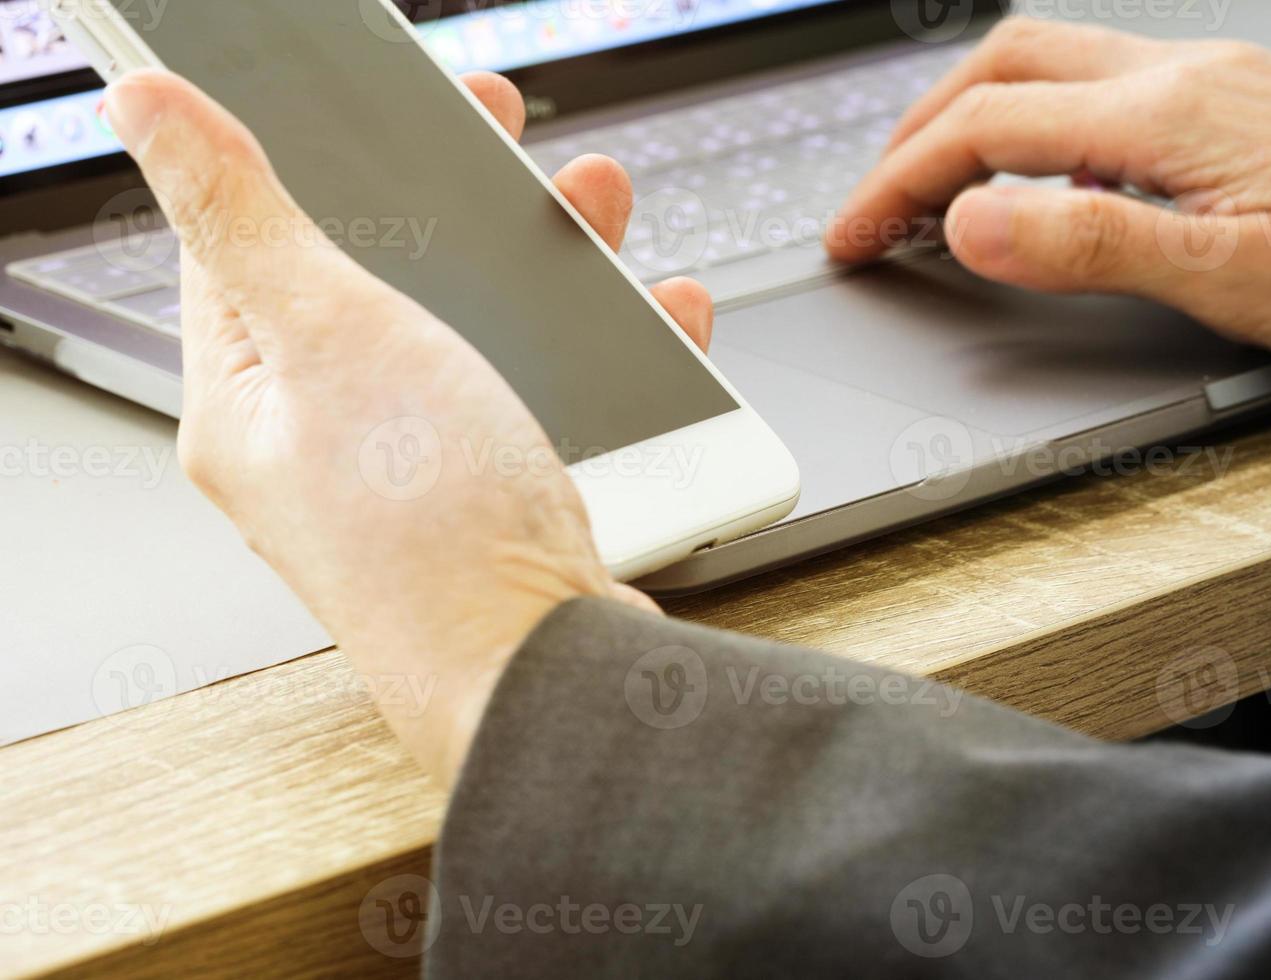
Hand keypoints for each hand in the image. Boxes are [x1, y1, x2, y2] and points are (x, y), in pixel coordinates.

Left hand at [104, 68, 713, 786]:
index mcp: (250, 402)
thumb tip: (149, 112)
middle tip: (494, 142)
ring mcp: (417, 476)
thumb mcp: (330, 337)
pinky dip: (591, 353)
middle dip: (444, 205)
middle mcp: (325, 444)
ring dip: (534, 268)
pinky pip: (539, 398)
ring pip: (471, 334)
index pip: (240, 253)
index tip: (363, 111)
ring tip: (591, 211)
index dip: (299, 167)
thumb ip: (244, 217)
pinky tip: (643, 323)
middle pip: (375, 284)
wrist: (548, 678)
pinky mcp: (498, 499)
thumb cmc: (433, 540)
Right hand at [826, 18, 1270, 376]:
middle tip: (872, 202)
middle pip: (1005, 66)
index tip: (851, 236)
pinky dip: (1033, 125)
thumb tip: (972, 219)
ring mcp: (1214, 83)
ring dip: (971, 116)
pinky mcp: (1237, 105)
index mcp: (1169, 114)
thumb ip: (1091, 243)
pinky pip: (1102, 89)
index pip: (988, 127)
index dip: (899, 181)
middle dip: (917, 131)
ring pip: (1051, 66)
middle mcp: (1185, 78)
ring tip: (931, 181)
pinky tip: (1040, 173)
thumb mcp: (1232, 278)